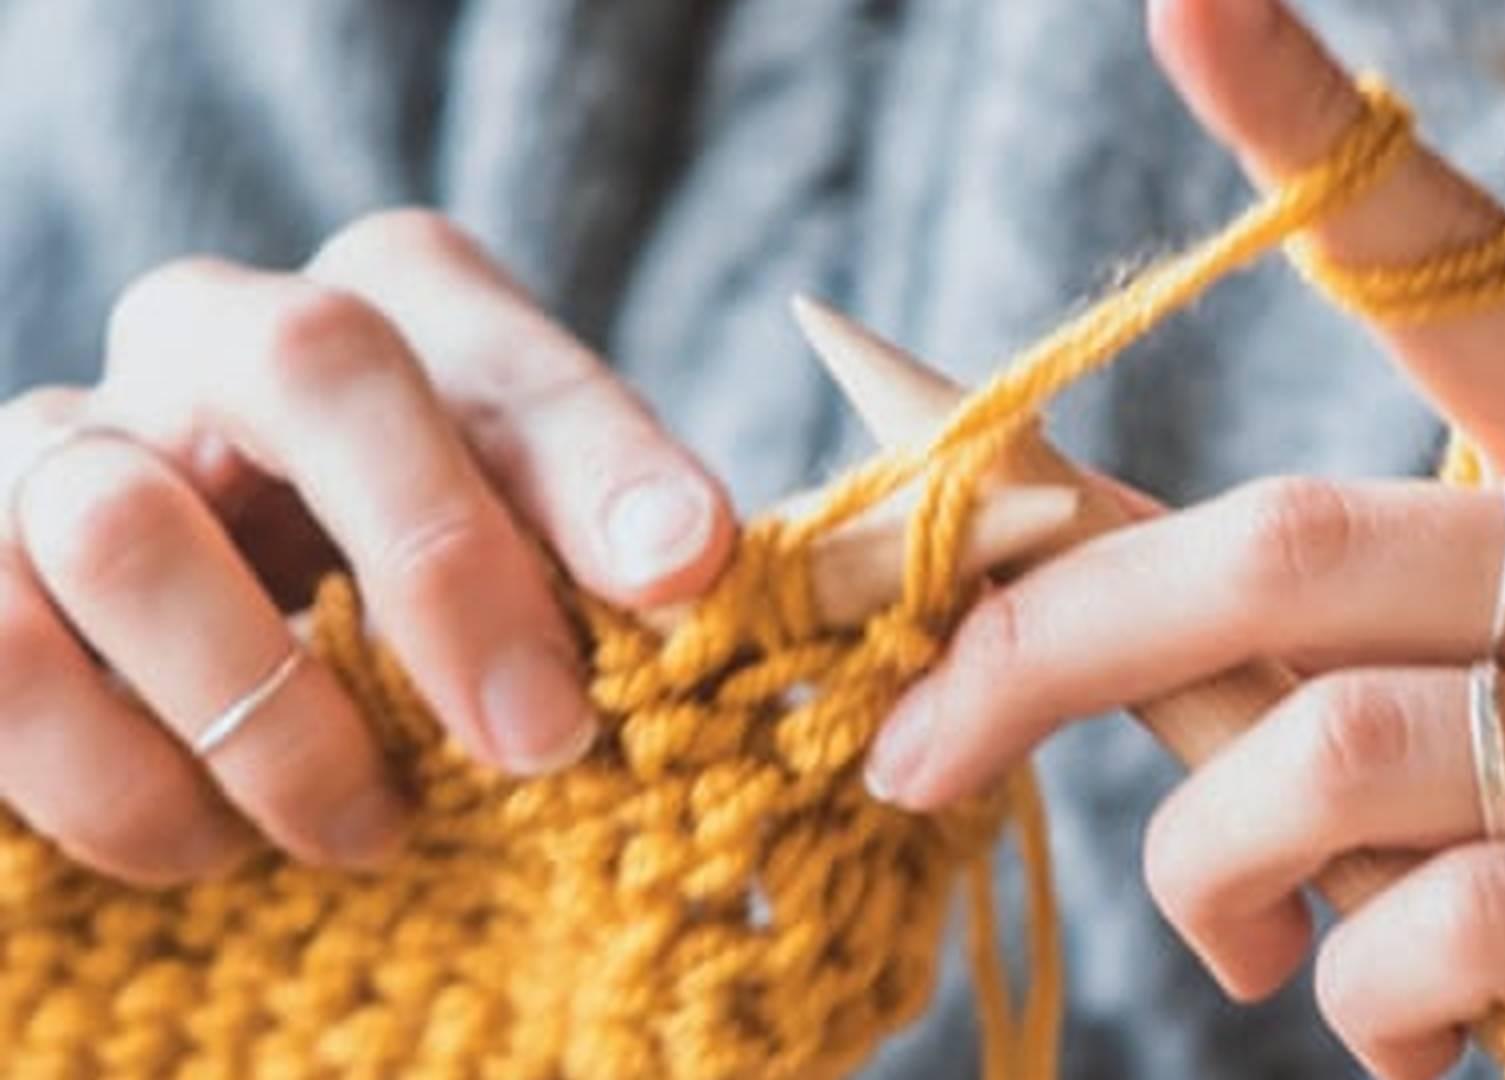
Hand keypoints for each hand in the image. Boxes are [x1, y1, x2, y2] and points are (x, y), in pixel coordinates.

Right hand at [0, 211, 734, 885]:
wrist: (233, 616)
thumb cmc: (424, 576)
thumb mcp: (536, 537)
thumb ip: (610, 530)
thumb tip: (688, 562)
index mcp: (388, 304)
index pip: (499, 342)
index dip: (598, 460)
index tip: (682, 577)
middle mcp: (214, 331)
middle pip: (306, 360)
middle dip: (440, 562)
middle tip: (540, 739)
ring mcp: (67, 443)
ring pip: (126, 523)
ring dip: (276, 716)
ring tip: (368, 823)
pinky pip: (4, 663)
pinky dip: (126, 784)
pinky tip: (215, 842)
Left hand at [863, 2, 1504, 1076]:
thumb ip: (1316, 627)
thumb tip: (1062, 567)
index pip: (1454, 264)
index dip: (1308, 130)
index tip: (1186, 1)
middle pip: (1289, 540)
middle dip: (1050, 654)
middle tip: (918, 751)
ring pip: (1335, 747)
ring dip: (1209, 867)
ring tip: (1234, 936)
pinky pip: (1450, 923)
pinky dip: (1357, 996)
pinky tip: (1398, 1026)